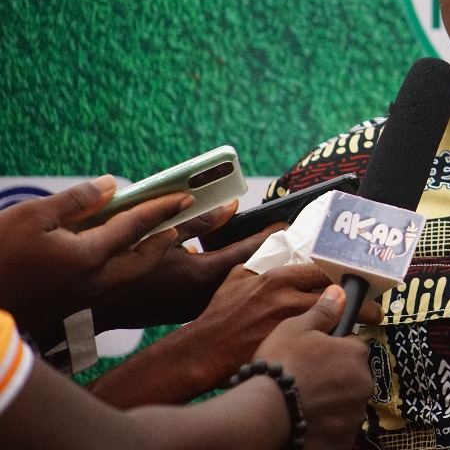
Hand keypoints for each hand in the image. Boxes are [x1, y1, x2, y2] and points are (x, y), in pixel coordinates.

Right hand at [0, 176, 189, 331]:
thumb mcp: (31, 218)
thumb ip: (76, 201)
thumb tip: (111, 185)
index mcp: (89, 258)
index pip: (136, 227)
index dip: (162, 208)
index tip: (185, 196)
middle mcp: (95, 283)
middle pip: (145, 261)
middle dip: (165, 240)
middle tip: (177, 222)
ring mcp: (84, 300)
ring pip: (132, 278)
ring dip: (149, 258)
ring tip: (158, 240)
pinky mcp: (71, 309)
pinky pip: (115, 289)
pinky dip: (129, 272)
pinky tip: (120, 263)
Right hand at [87, 263, 381, 407]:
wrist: (204, 352)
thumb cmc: (221, 316)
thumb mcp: (237, 278)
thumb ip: (260, 258)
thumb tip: (280, 237)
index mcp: (277, 277)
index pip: (323, 269)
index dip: (345, 274)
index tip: (357, 278)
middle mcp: (288, 298)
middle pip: (338, 296)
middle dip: (360, 303)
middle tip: (373, 307)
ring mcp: (291, 325)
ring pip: (338, 321)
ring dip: (355, 323)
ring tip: (366, 324)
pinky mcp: (291, 348)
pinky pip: (325, 344)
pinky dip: (338, 344)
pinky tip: (343, 345)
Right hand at [90, 201, 282, 331]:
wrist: (91, 307)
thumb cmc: (121, 264)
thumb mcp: (158, 233)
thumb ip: (197, 219)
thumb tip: (230, 206)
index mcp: (200, 275)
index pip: (249, 252)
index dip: (270, 236)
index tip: (288, 224)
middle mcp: (205, 296)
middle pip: (250, 272)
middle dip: (268, 253)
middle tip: (288, 237)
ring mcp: (197, 308)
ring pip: (237, 285)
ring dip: (251, 267)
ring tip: (269, 248)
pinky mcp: (188, 313)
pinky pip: (220, 293)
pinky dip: (231, 277)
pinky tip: (236, 266)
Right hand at [256, 284, 372, 449]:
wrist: (264, 412)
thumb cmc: (281, 363)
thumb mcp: (296, 327)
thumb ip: (323, 311)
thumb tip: (341, 293)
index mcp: (356, 354)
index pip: (354, 346)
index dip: (334, 349)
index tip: (316, 355)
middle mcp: (363, 384)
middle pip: (353, 376)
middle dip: (336, 377)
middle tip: (307, 379)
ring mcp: (354, 414)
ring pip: (346, 403)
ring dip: (332, 402)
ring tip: (303, 402)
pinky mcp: (343, 439)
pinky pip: (338, 429)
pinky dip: (326, 426)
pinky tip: (305, 421)